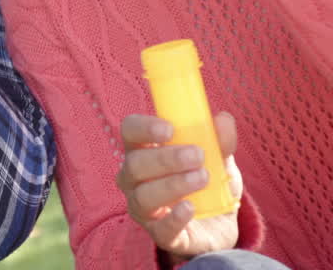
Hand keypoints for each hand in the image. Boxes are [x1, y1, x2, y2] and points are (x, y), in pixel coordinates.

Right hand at [116, 112, 243, 257]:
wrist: (220, 224)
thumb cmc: (208, 182)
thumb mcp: (218, 158)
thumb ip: (220, 141)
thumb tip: (223, 119)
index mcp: (144, 150)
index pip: (130, 131)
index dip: (144, 128)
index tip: (170, 129)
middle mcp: (134, 178)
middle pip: (135, 164)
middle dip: (165, 159)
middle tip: (197, 155)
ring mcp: (144, 208)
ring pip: (143, 197)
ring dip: (172, 185)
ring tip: (202, 178)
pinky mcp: (160, 235)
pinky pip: (160, 229)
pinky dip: (174, 218)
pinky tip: (190, 208)